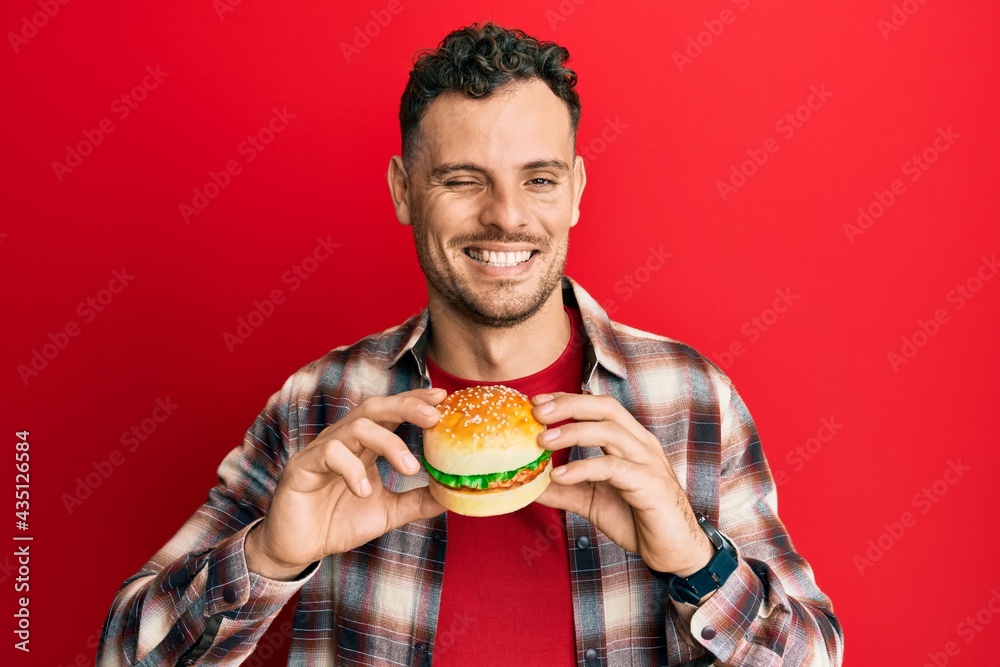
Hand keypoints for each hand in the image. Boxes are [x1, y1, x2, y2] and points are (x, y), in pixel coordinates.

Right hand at [245, 387, 446, 579]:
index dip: (416, 400)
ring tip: (410, 469)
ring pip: (357, 427)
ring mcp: (322, 450)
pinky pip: (329, 453)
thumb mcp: (387, 513)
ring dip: (388, 443)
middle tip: (434, 417)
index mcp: (365, 445)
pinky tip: (364, 491)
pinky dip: (352, 468)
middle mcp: (345, 440)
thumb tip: (451, 495)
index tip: (444, 397)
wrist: (298, 548)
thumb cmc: (339, 522)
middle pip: (375, 407)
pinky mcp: (302, 467)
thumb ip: (416, 502)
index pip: (392, 412)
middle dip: (407, 406)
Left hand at [531, 392, 713, 576]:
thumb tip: (529, 484)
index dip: (569, 399)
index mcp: (631, 441)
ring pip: (610, 432)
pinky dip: (583, 468)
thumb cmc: (639, 521)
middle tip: (537, 411)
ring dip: (572, 432)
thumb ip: (564, 489)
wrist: (675, 553)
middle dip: (569, 404)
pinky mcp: (651, 485)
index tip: (538, 401)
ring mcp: (649, 462)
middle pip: (606, 408)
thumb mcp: (592, 501)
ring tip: (542, 442)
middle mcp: (641, 444)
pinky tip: (560, 476)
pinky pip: (613, 468)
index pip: (599, 406)